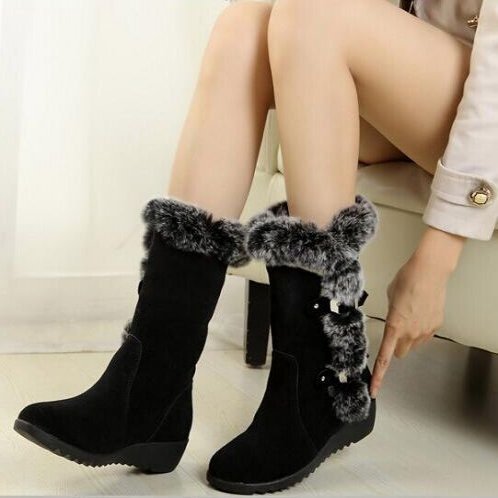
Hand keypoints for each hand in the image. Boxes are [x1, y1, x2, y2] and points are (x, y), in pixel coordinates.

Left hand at [370, 227, 464, 397]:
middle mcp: (410, 333)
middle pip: (399, 352)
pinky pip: (425, 335)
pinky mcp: (436, 326)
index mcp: (393, 327)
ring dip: (409, 337)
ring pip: (413, 344)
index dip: (378, 376)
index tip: (374, 389)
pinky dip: (421, 329)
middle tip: (395, 330)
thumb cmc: (406, 281)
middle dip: (395, 346)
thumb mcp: (389, 298)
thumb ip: (390, 314)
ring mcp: (425, 331)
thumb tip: (394, 317)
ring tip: (409, 315)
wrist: (428, 273)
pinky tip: (421, 312)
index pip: (384, 358)